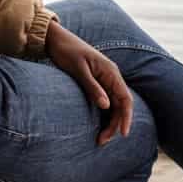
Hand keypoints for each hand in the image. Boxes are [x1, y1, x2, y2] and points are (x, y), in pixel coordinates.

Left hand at [44, 22, 133, 144]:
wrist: (55, 39)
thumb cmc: (67, 51)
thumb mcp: (78, 70)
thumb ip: (92, 87)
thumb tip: (107, 106)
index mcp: (111, 72)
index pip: (126, 98)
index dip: (127, 117)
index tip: (123, 134)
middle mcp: (111, 77)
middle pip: (120, 105)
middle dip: (115, 124)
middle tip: (102, 141)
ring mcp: (103, 80)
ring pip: (113, 106)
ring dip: (109, 122)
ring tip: (99, 138)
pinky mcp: (95, 83)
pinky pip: (104, 102)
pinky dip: (103, 115)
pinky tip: (96, 126)